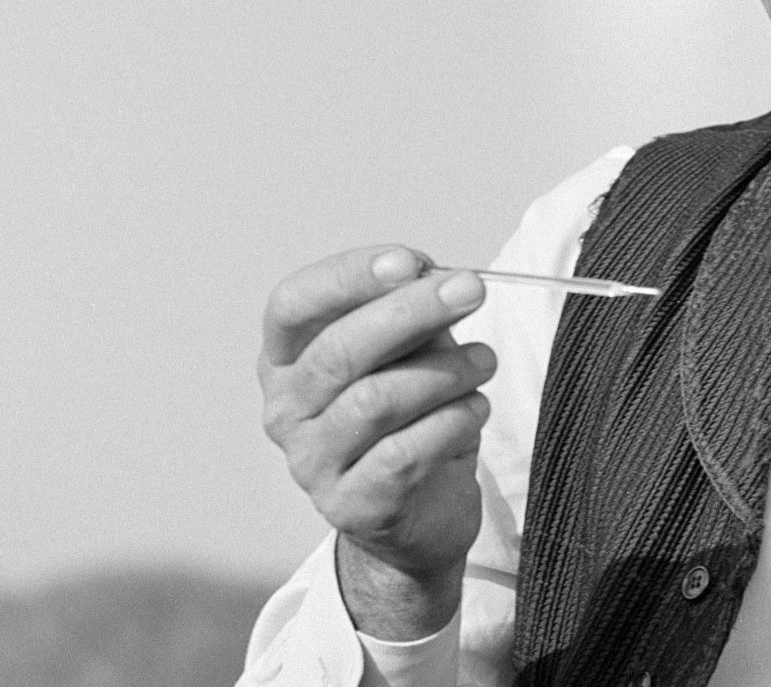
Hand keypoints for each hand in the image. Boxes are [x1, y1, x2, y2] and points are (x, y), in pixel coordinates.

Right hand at [258, 246, 495, 638]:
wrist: (423, 510)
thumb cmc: (410, 415)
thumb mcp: (410, 352)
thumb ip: (415, 316)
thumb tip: (443, 280)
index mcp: (285, 358)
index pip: (293, 304)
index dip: (349, 277)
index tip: (411, 260)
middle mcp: (285, 410)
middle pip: (339, 351)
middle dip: (412, 311)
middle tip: (470, 290)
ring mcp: (312, 463)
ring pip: (375, 401)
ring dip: (444, 372)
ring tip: (484, 361)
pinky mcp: (352, 506)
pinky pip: (404, 453)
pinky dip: (452, 421)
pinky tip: (475, 409)